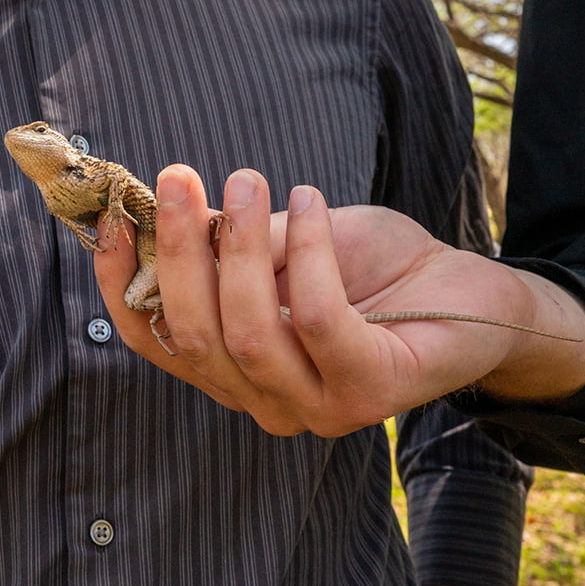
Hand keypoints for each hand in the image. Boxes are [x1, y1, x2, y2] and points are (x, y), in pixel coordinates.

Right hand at [93, 166, 584, 435]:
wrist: (473, 295)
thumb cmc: (371, 270)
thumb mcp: (284, 245)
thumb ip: (227, 245)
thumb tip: (168, 209)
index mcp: (231, 370)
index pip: (156, 340)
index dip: (119, 283)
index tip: (111, 216)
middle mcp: (263, 402)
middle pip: (193, 338)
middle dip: (178, 252)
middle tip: (180, 177)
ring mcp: (316, 409)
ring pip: (248, 333)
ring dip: (239, 248)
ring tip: (246, 178)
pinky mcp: (368, 391)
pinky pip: (318, 318)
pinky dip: (307, 252)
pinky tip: (310, 203)